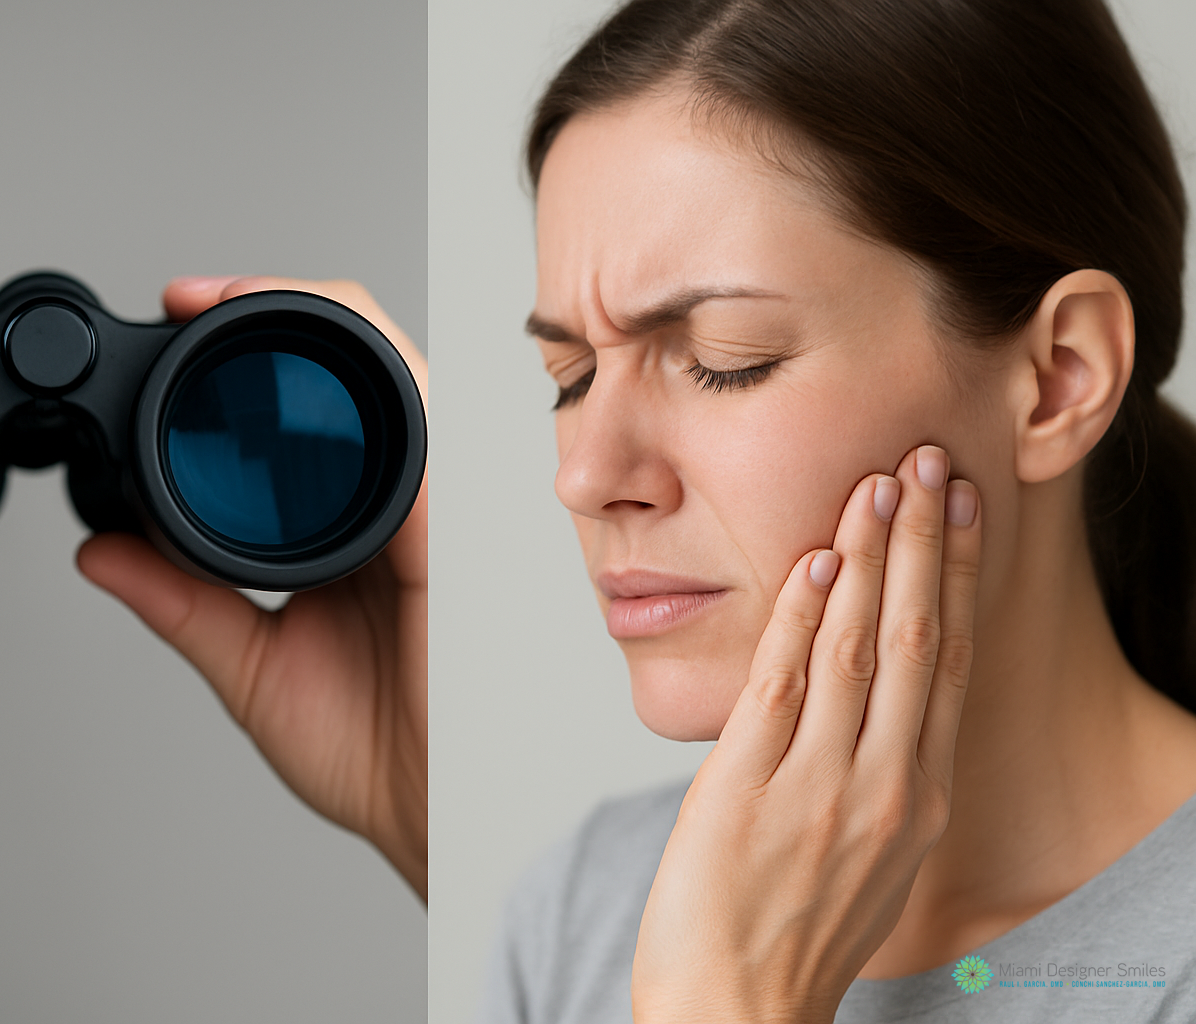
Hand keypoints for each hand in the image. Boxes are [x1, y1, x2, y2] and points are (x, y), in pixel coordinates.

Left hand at [77, 275, 427, 899]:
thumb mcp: (249, 664)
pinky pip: (419, 409)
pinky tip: (302, 340)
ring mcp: (428, 500)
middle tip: (175, 303)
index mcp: (345, 529)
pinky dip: (363, 358)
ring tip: (215, 301)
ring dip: (302, 315)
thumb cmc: (371, 748)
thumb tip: (101, 550)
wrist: (435, 812)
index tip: (153, 347)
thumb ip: (182, 602)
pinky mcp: (451, 512)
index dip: (231, 366)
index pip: (298, 419)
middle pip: (345, 369)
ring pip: (385, 363)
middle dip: (261, 313)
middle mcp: (392, 502)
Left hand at [631, 446, 981, 1022]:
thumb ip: (872, 778)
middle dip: (925, 543)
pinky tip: (817, 559)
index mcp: (915, 800)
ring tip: (878, 484)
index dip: (956, 579)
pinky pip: (784, 683)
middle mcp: (882, 786)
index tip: (962, 513)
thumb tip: (866, 705)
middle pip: (917, 639)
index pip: (946, 666)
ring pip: (857, 646)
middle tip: (930, 463)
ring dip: (870, 557)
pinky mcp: (749, 786)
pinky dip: (804, 616)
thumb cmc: (791, 933)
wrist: (735, 1009)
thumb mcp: (863, 856)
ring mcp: (819, 784)